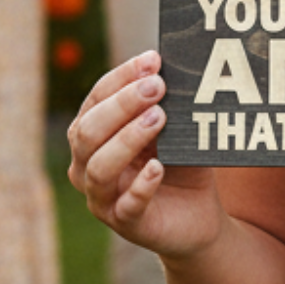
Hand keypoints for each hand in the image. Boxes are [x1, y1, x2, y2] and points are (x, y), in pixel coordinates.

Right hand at [67, 50, 224, 261]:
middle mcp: (87, 165)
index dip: (121, 78)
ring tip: (158, 118)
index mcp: (92, 134)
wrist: (197, 214)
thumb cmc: (178, 162)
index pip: (96, 99)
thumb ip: (166, 103)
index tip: (152, 60)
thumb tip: (169, 67)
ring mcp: (102, 197)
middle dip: (122, 105)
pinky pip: (126, 206)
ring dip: (127, 139)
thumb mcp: (173, 128)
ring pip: (99, 168)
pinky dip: (141, 185)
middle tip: (157, 87)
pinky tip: (157, 168)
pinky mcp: (126, 224)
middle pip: (88, 131)